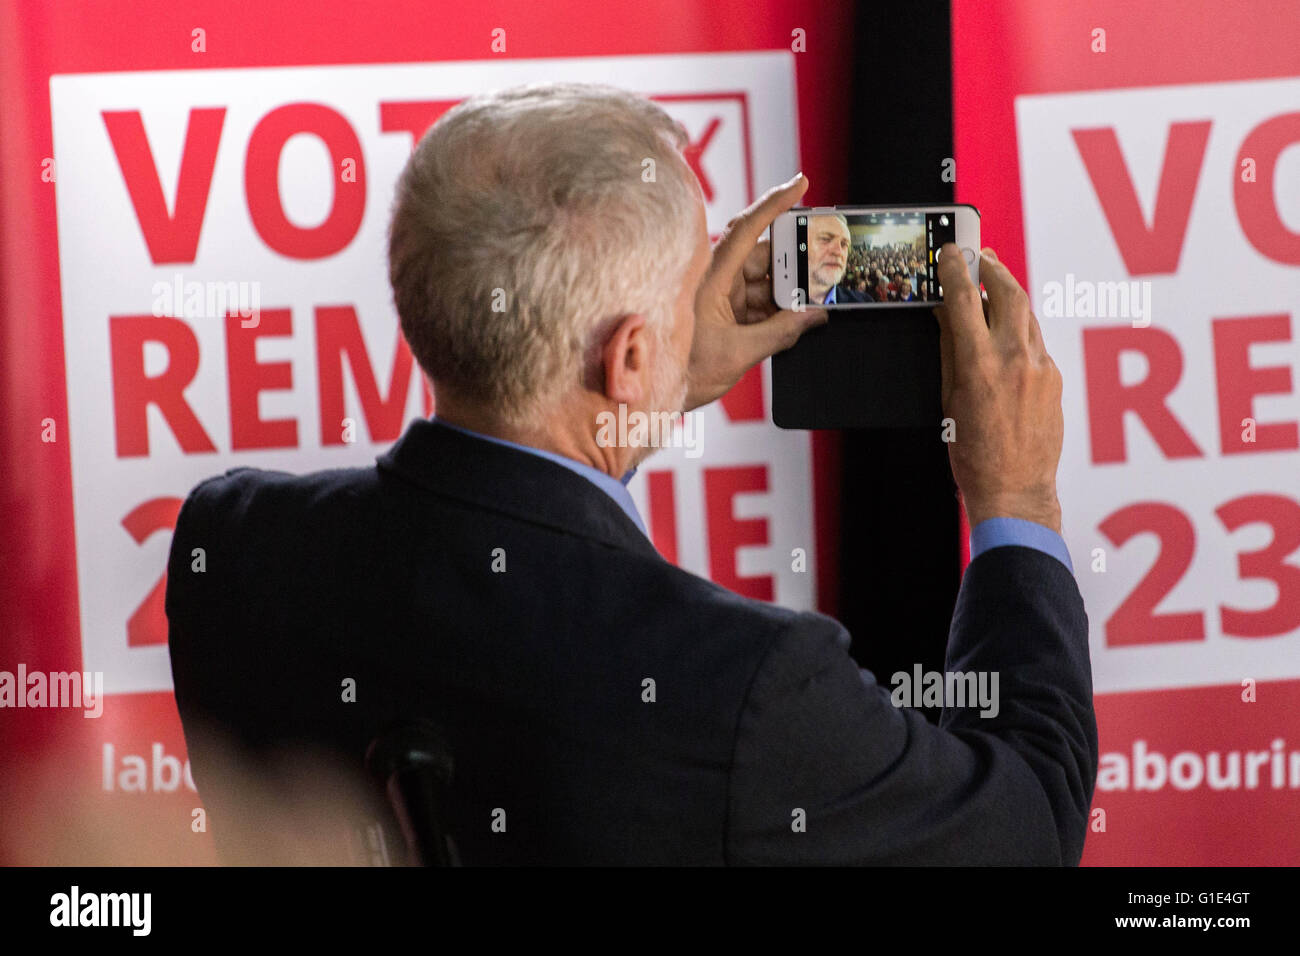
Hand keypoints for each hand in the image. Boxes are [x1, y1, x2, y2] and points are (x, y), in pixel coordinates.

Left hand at [684, 173, 828, 411]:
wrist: (657, 393)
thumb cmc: (684, 370)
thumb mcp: (737, 353)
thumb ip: (780, 333)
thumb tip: (813, 317)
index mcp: (712, 278)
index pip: (748, 229)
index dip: (775, 203)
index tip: (801, 183)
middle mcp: (716, 279)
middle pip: (765, 257)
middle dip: (796, 263)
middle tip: (826, 267)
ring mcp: (722, 296)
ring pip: (766, 282)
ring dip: (790, 293)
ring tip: (816, 301)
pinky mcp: (726, 313)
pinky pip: (760, 302)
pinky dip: (780, 310)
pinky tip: (799, 319)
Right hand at [934, 244, 1063, 533]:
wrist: (1015, 490)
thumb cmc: (975, 456)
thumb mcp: (949, 401)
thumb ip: (951, 353)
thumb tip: (948, 317)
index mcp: (980, 365)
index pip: (965, 300)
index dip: (955, 270)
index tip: (949, 253)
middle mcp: (1015, 360)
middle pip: (1008, 292)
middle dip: (993, 268)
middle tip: (979, 256)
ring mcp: (1040, 368)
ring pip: (1025, 315)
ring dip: (1007, 296)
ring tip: (992, 287)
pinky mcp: (1054, 379)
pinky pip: (1034, 342)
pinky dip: (1017, 331)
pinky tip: (1005, 337)